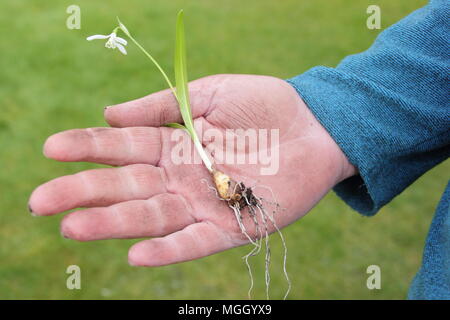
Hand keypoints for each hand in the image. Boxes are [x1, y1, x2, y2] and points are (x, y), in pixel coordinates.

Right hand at [29, 74, 355, 265]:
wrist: (315, 125)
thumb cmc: (263, 105)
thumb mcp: (208, 93)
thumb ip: (161, 106)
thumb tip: (108, 113)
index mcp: (175, 144)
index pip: (123, 147)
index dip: (88, 147)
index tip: (52, 148)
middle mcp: (183, 177)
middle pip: (128, 187)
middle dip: (84, 192)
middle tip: (41, 201)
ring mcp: (206, 202)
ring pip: (154, 216)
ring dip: (115, 223)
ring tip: (74, 228)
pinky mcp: (235, 223)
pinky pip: (197, 241)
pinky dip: (169, 250)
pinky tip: (138, 254)